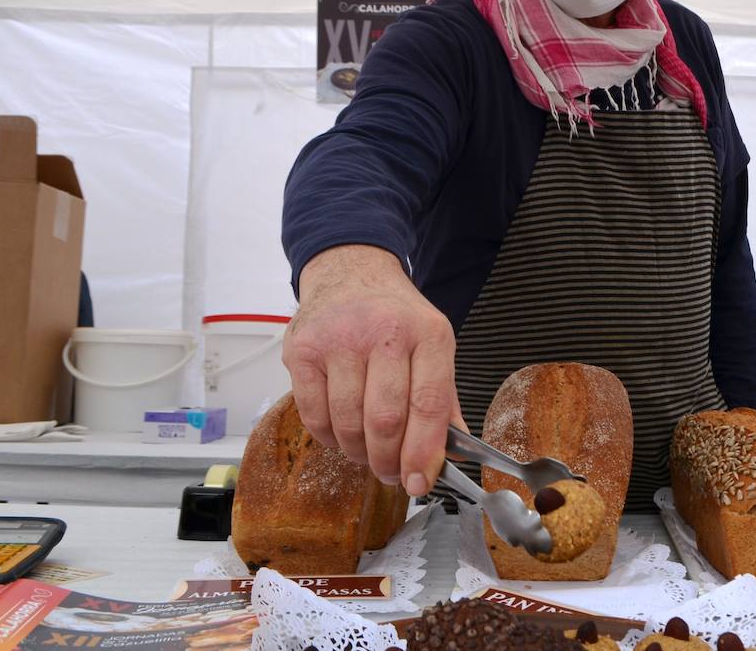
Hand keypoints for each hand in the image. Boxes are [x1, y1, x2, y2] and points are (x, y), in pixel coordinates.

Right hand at [284, 244, 462, 495]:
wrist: (350, 272)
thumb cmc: (396, 317)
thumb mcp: (433, 346)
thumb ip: (443, 400)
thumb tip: (452, 455)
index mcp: (429, 333)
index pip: (428, 405)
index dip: (423, 453)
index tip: (419, 483)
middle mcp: (385, 333)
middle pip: (385, 420)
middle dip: (388, 461)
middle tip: (391, 474)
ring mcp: (339, 340)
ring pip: (348, 423)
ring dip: (358, 452)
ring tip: (367, 452)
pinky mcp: (302, 350)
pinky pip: (314, 415)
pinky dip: (330, 438)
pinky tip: (341, 433)